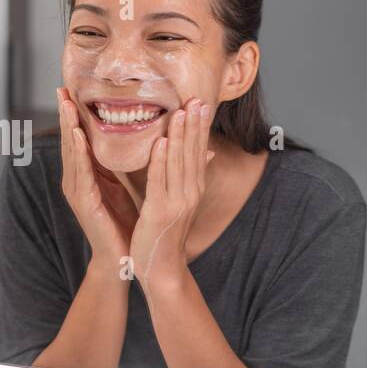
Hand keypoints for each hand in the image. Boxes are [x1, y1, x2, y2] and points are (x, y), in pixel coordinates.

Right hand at [58, 87, 136, 267]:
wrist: (126, 256)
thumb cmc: (127, 221)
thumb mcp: (128, 184)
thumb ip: (129, 160)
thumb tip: (153, 135)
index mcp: (87, 175)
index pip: (79, 138)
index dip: (75, 115)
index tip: (72, 90)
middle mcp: (77, 180)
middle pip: (70, 140)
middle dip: (66, 113)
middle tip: (62, 87)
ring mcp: (77, 191)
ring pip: (71, 152)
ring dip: (68, 126)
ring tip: (66, 103)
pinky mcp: (83, 201)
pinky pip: (80, 171)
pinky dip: (78, 151)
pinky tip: (77, 134)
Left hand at [129, 99, 214, 287]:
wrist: (162, 269)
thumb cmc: (165, 234)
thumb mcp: (180, 201)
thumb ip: (189, 176)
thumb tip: (207, 152)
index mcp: (193, 189)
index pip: (198, 152)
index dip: (200, 127)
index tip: (200, 102)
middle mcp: (190, 193)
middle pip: (193, 153)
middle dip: (194, 125)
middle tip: (196, 98)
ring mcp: (177, 202)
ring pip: (178, 162)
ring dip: (180, 135)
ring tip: (180, 111)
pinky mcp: (159, 211)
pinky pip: (160, 180)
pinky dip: (161, 160)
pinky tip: (160, 141)